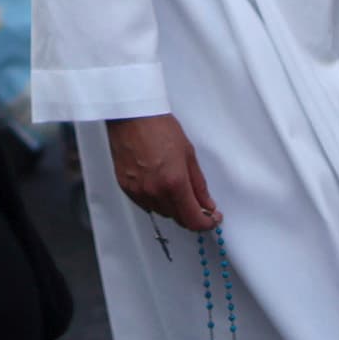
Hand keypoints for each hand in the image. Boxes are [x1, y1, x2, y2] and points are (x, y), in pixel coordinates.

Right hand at [103, 113, 218, 231]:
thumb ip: (199, 184)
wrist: (132, 116)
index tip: (212, 219)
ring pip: (162, 212)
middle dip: (191, 215)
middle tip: (199, 205)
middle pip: (178, 219)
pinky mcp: (126, 187)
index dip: (206, 223)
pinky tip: (160, 187)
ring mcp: (139, 191)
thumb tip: (206, 203)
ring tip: (177, 190)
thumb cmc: (158, 127)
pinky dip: (157, 201)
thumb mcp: (188, 154)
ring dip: (174, 208)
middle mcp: (155, 191)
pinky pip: (146, 204)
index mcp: (174, 182)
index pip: (193, 219)